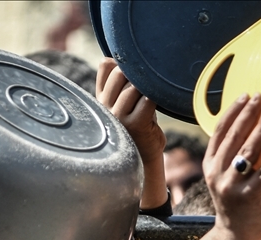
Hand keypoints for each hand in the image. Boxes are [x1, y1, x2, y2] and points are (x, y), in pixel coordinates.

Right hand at [96, 58, 167, 208]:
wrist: (144, 159)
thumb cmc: (139, 128)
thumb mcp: (125, 104)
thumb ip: (123, 85)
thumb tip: (129, 59)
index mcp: (101, 98)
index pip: (105, 66)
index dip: (122, 62)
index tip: (135, 73)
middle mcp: (104, 106)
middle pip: (120, 72)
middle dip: (138, 74)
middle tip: (149, 85)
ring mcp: (118, 116)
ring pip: (134, 86)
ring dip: (148, 88)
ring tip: (154, 97)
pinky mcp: (135, 125)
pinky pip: (147, 100)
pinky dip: (156, 98)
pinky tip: (159, 104)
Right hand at [166, 95, 260, 239]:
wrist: (234, 237)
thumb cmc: (236, 203)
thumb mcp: (225, 178)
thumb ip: (231, 158)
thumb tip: (248, 130)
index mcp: (210, 165)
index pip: (219, 132)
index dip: (232, 112)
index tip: (245, 96)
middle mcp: (218, 174)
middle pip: (233, 137)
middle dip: (247, 114)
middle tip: (260, 97)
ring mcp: (232, 186)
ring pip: (247, 152)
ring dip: (260, 130)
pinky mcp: (249, 198)